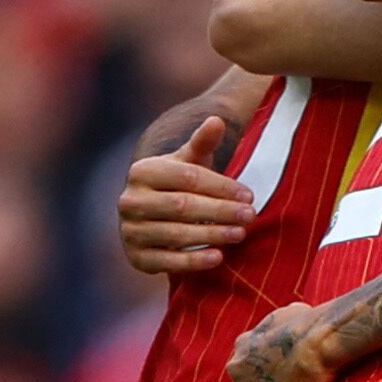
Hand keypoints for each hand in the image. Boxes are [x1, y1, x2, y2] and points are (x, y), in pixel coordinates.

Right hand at [121, 96, 254, 276]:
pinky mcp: (136, 257)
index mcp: (143, 172)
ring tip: (241, 233)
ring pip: (176, 233)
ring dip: (212, 234)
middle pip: (182, 206)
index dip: (221, 186)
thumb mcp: (190, 163)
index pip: (187, 177)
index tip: (249, 195)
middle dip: (221, 211)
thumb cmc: (180, 186)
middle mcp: (130, 201)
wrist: (154, 219)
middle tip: (251, 215)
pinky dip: (194, 261)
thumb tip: (217, 120)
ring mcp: (130, 230)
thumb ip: (202, 143)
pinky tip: (219, 257)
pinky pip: (167, 261)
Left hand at [221, 303, 335, 381]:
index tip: (275, 371)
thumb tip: (293, 321)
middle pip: (237, 379)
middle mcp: (237, 364)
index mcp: (245, 343)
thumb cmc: (312, 325)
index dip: (258, 367)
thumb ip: (282, 323)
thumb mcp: (292, 313)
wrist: (319, 342)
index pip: (243, 359)